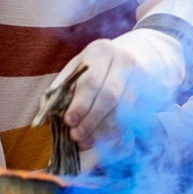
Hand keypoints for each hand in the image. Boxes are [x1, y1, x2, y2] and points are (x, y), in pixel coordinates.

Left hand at [56, 27, 182, 148]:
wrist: (131, 54)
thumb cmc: (95, 66)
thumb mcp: (76, 68)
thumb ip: (60, 89)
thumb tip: (45, 117)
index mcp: (99, 52)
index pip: (90, 81)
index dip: (80, 104)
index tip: (68, 122)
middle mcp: (123, 61)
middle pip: (108, 96)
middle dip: (91, 120)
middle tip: (77, 136)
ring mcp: (139, 76)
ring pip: (122, 109)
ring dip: (103, 129)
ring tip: (86, 141)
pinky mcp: (147, 91)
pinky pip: (131, 115)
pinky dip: (116, 129)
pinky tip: (103, 138)